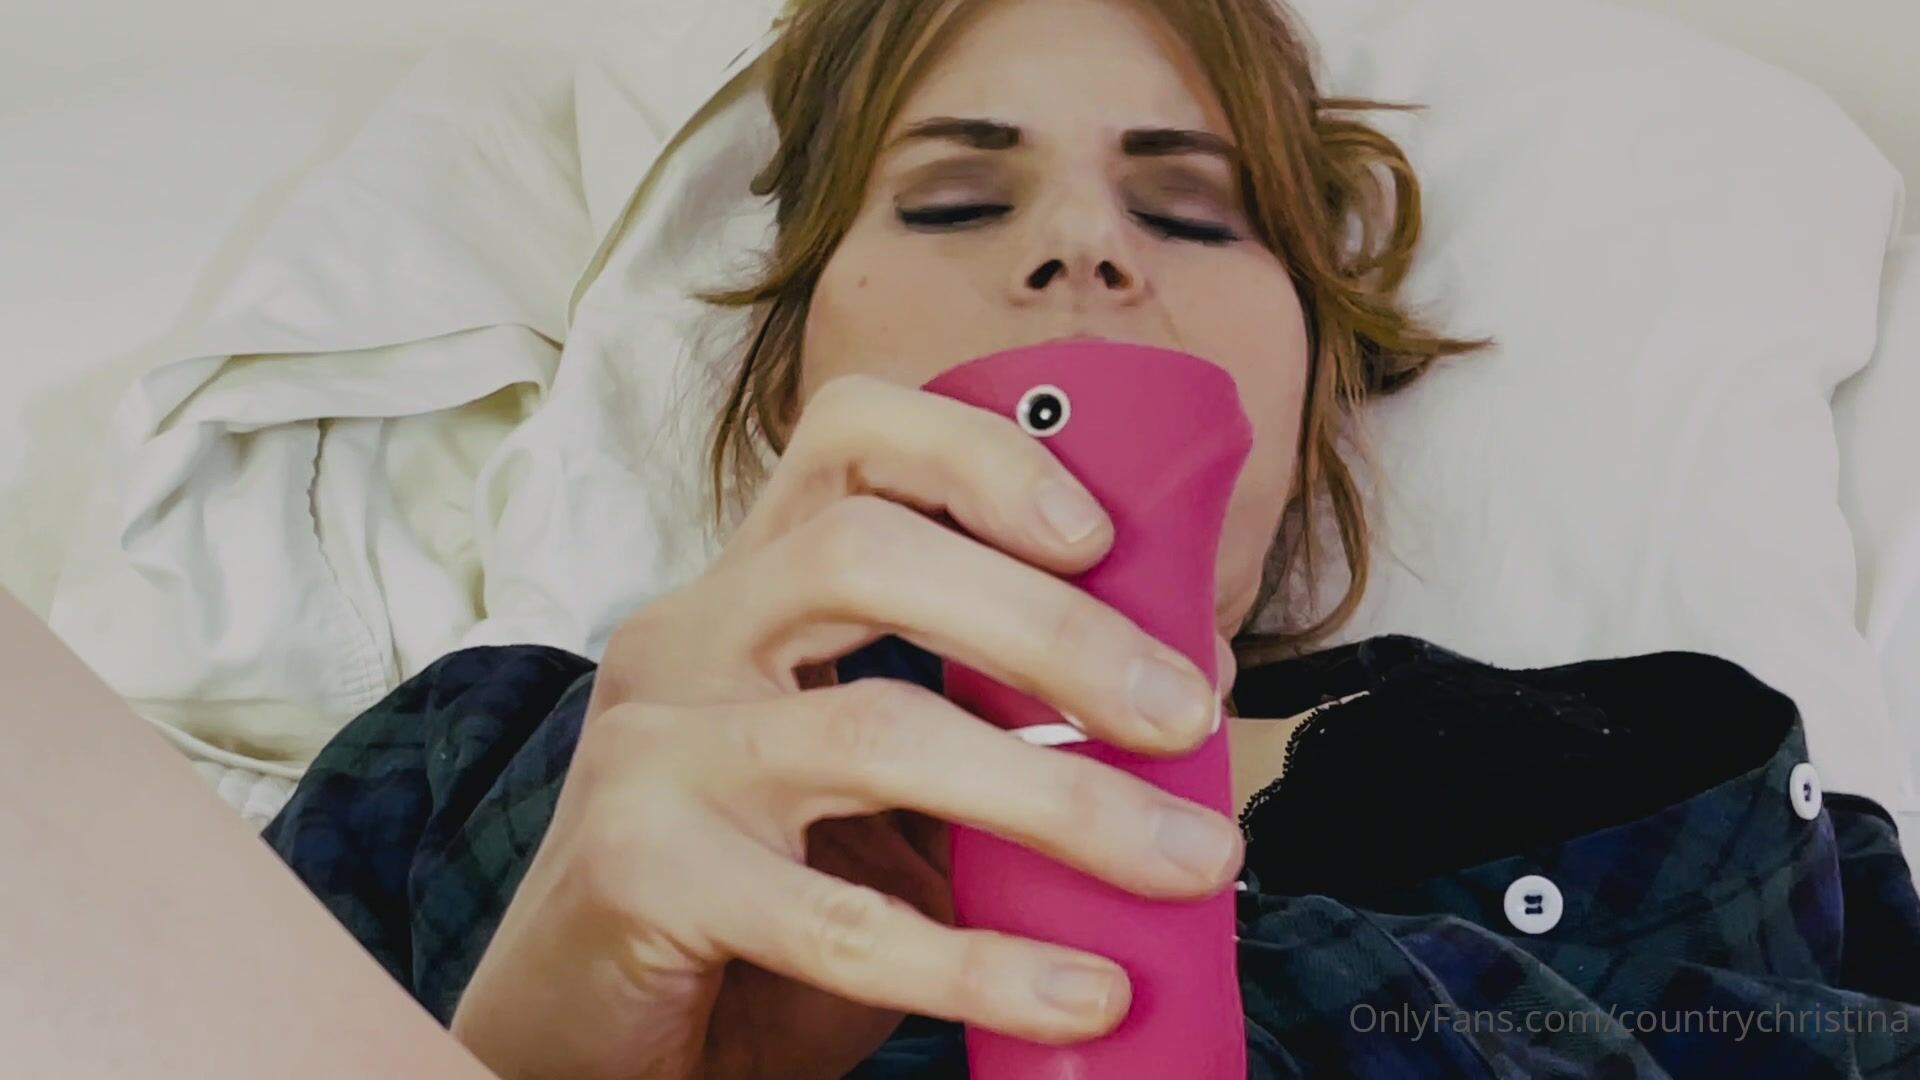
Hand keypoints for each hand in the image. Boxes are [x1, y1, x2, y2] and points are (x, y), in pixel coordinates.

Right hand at [449, 375, 1242, 1078]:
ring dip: (1061, 800)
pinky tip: (1080, 991)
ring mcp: (650, 749)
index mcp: (751, 591)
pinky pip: (838, 915)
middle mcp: (687, 637)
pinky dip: (982, 960)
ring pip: (874, 731)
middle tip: (1185, 716)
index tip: (1098, 535)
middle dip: (1053, 630)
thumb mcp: (882, 796)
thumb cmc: (760, 905)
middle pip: (865, 555)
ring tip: (1189, 864)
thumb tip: (1192, 676)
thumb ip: (998, 725)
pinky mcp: (639, 872)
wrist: (592, 1037)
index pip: (847, 439)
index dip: (977, 457)